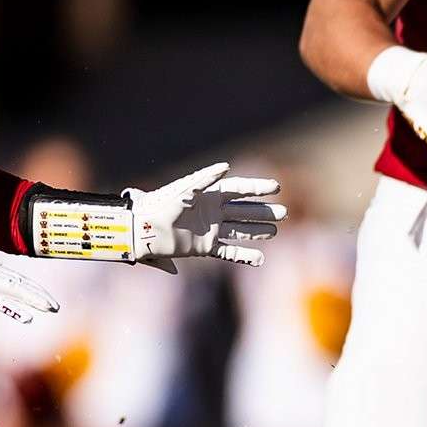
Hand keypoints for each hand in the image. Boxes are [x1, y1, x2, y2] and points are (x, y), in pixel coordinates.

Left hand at [126, 163, 285, 269]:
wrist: (143, 229)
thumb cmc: (161, 204)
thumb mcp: (184, 188)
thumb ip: (206, 177)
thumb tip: (227, 166)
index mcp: (209, 195)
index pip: (239, 190)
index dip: (257, 188)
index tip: (276, 187)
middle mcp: (213, 212)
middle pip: (244, 211)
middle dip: (263, 212)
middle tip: (284, 213)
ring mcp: (211, 230)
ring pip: (241, 230)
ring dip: (258, 231)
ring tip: (276, 231)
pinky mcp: (205, 248)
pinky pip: (229, 252)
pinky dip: (245, 256)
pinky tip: (260, 259)